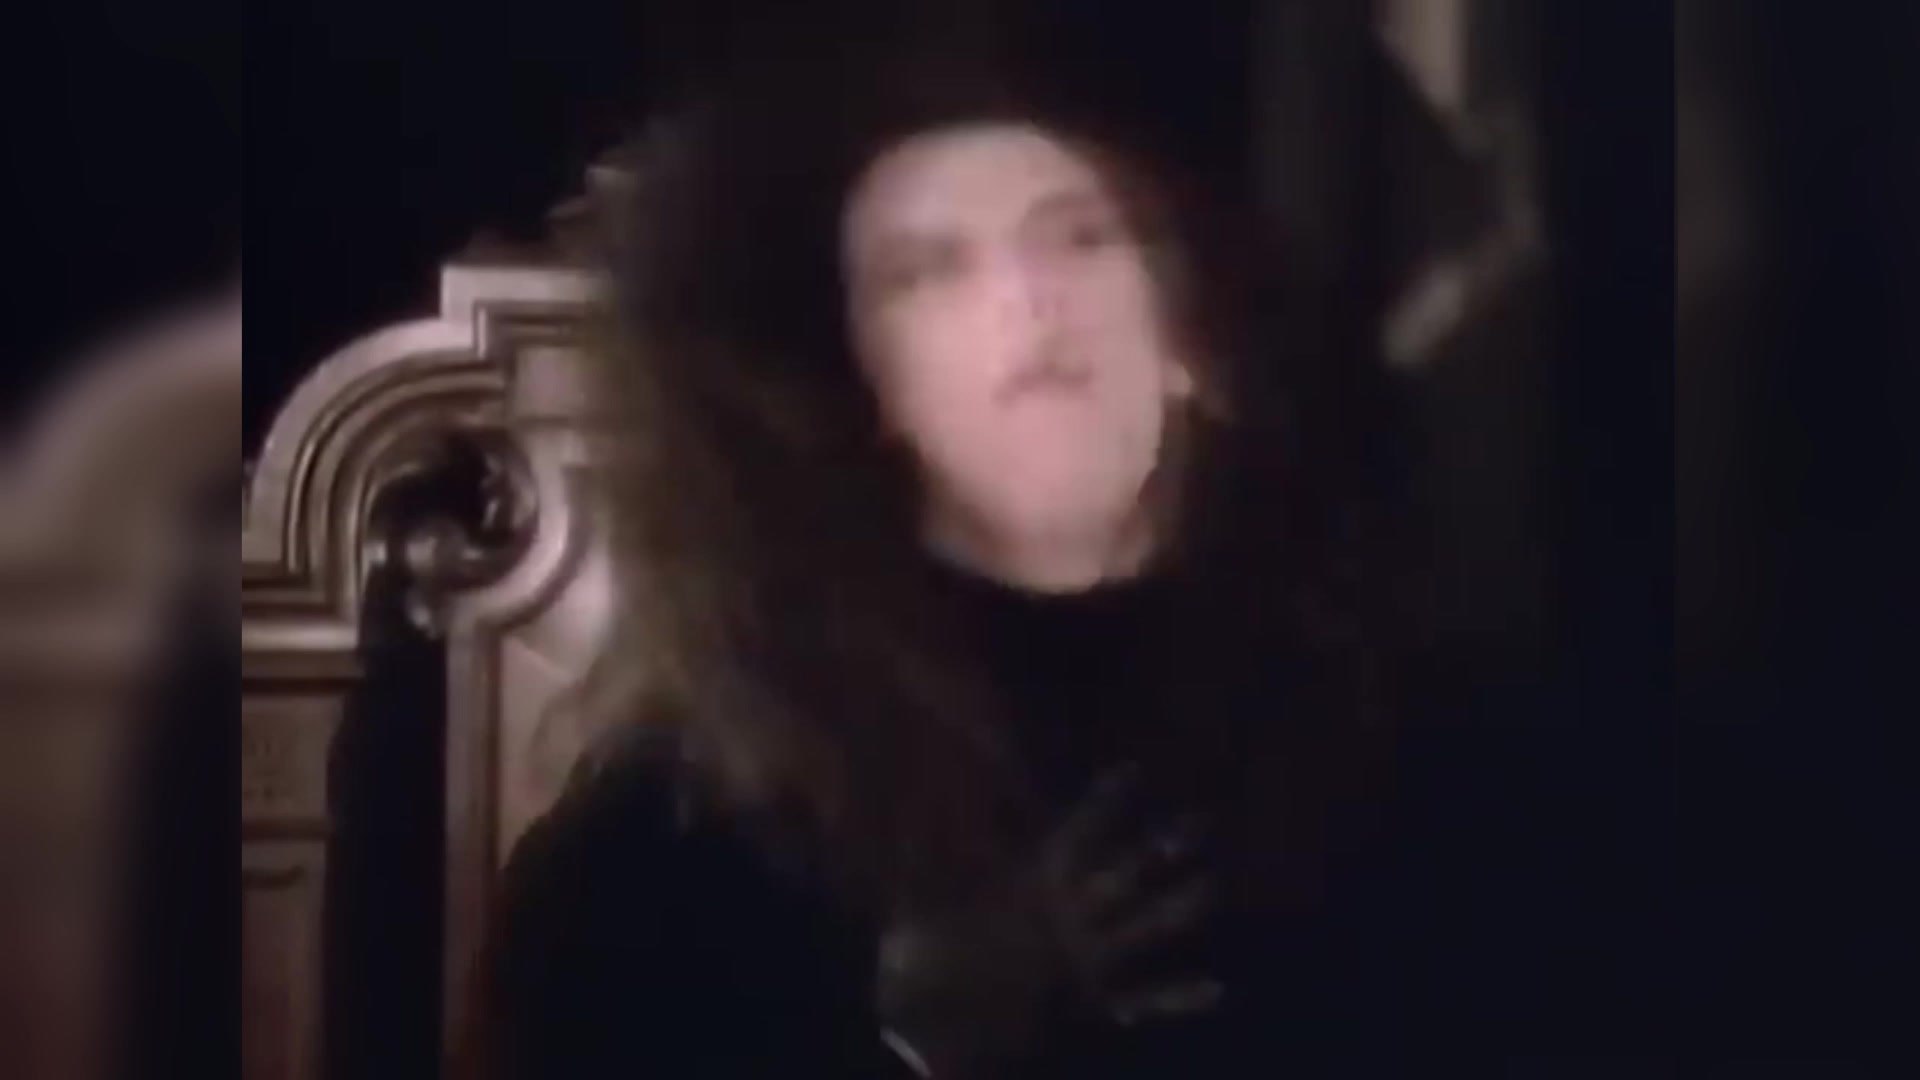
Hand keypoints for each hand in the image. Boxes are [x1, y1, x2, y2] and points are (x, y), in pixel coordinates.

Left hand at [876, 765, 1221, 1075]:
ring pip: (1141, 928)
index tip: (1132, 770)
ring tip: (1212, 886)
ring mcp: (1083, 960)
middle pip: (1123, 872)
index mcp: (1029, 882)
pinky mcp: (1087, 1006)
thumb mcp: (916, 904)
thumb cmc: (916, 963)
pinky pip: (1143, 1001)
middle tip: (1200, 819)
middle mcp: (1067, 915)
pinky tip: (1219, 988)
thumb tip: (909, 810)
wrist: (919, 1035)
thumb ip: (922, 860)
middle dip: (1158, 846)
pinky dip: (1179, 996)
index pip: (1075, 832)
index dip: (1102, 803)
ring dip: (1176, 908)